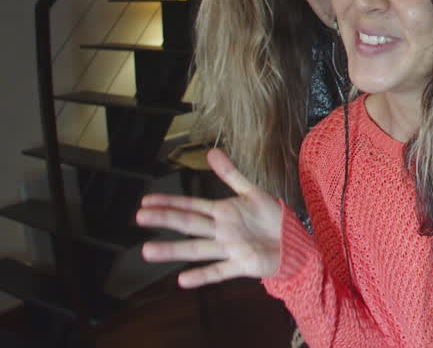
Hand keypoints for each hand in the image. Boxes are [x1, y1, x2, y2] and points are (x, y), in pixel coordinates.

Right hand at [137, 148, 283, 287]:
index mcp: (222, 212)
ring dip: (173, 250)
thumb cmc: (270, 217)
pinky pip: (219, 272)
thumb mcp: (252, 192)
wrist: (293, 242)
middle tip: (139, 217)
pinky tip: (182, 280)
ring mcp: (229, 249)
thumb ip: (231, 174)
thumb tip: (211, 152)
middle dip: (165, 219)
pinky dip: (202, 275)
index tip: (145, 201)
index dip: (169, 203)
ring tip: (148, 251)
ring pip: (197, 249)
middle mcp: (221, 231)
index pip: (190, 206)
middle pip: (189, 224)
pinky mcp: (241, 265)